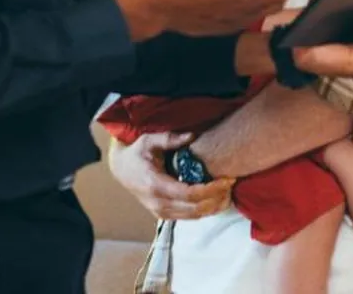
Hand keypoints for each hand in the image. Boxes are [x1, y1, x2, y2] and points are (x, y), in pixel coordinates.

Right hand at [107, 132, 233, 219]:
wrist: (121, 169)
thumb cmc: (137, 153)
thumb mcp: (149, 140)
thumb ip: (170, 139)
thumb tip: (193, 136)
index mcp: (156, 185)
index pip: (190, 193)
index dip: (212, 189)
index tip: (227, 179)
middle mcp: (159, 203)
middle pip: (196, 208)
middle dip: (218, 198)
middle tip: (232, 183)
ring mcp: (161, 212)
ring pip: (195, 216)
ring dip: (214, 206)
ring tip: (229, 191)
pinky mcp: (164, 215)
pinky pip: (189, 217)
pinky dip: (205, 210)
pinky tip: (216, 199)